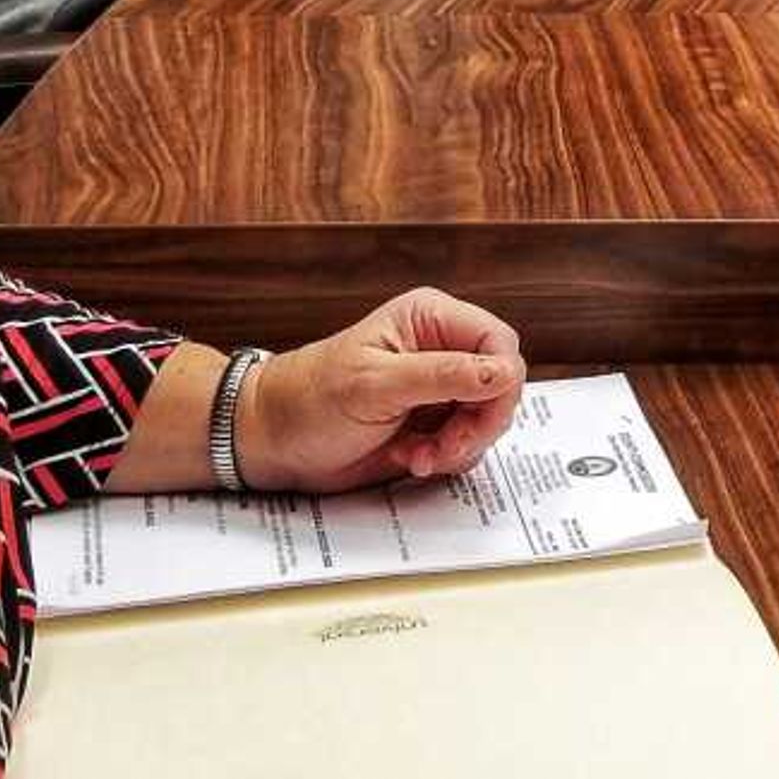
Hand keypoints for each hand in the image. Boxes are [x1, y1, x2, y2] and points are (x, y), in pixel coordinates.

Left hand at [244, 289, 526, 491]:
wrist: (274, 440)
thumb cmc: (309, 400)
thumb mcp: (377, 386)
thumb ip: (444, 376)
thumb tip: (504, 371)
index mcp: (430, 319)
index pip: (498, 342)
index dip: (501, 381)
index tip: (482, 415)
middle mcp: (440, 349)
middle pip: (501, 385)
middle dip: (479, 423)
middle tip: (445, 447)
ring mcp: (438, 389)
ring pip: (487, 418)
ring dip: (460, 446)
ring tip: (418, 455)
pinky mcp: (431, 422)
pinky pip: (466, 443)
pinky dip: (445, 458)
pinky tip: (411, 457)